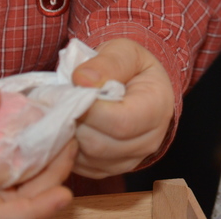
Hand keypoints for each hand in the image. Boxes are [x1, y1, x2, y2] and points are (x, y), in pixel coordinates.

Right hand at [0, 82, 74, 218]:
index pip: (0, 218)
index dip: (35, 211)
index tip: (64, 194)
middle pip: (18, 209)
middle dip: (50, 182)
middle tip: (71, 143)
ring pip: (18, 199)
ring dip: (44, 175)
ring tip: (63, 141)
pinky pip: (10, 188)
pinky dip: (28, 170)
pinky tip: (41, 145)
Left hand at [71, 39, 174, 177]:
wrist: (138, 85)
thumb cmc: (132, 66)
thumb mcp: (125, 51)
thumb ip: (106, 62)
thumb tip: (82, 80)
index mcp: (158, 108)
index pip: (120, 122)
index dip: (89, 110)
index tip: (72, 90)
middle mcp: (149, 140)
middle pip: (99, 144)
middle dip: (74, 122)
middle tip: (62, 101)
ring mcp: (130, 160)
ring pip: (86, 158)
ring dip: (68, 135)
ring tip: (66, 111)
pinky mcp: (109, 169)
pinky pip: (80, 167)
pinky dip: (68, 148)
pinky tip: (71, 126)